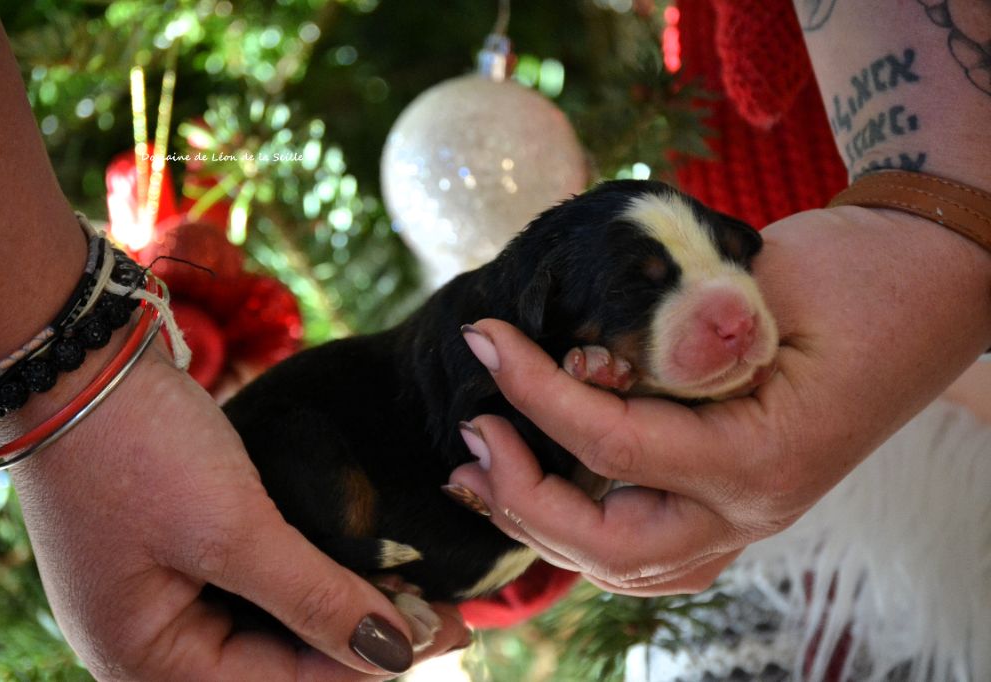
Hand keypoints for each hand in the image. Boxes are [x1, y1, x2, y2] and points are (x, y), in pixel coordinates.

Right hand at [9, 341, 468, 680]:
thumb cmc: (137, 447)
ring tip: (419, 599)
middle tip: (445, 621)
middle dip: (359, 644)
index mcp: (145, 663)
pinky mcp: (182, 556)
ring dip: (342, 614)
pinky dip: (310, 584)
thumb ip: (311, 598)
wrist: (79, 362)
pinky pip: (257, 591)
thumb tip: (392, 654)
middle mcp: (153, 646)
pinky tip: (361, 572)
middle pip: (278, 668)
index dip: (366, 664)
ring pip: (273, 632)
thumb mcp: (231, 529)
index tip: (446, 635)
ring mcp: (166, 599)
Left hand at [449, 207, 990, 595]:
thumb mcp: (759, 290)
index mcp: (765, 459)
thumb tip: (570, 357)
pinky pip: (640, 544)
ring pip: (620, 562)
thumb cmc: (859, 276)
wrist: (925, 286)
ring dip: (540, 520)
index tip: (486, 337)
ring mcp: (741, 516)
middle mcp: (751, 509)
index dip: (537, 389)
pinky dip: (578, 522)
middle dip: (523, 494)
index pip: (616, 444)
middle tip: (471, 432)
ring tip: (477, 467)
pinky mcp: (726, 500)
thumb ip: (669, 336)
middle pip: (609, 547)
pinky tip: (532, 486)